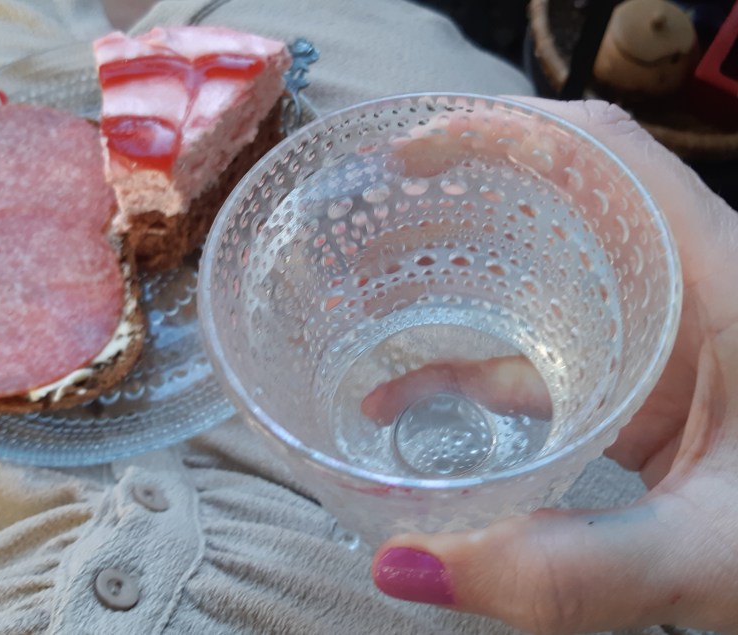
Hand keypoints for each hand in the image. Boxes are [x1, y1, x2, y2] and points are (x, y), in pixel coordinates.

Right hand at [369, 99, 737, 634]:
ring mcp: (656, 341)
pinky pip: (540, 355)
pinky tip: (405, 402)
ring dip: (453, 285)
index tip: (407, 152)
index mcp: (717, 280)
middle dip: (455, 200)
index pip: (603, 153)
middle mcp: (683, 291)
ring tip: (364, 300)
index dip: (500, 128)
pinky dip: (470, 369)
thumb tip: (404, 564)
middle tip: (367, 219)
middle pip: (558, 201)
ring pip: (541, 279)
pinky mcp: (636, 391)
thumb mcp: (703, 549)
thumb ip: (570, 568)